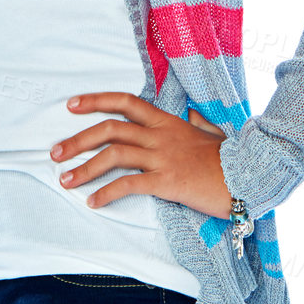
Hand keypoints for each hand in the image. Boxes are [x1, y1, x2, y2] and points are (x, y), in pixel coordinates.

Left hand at [51, 93, 232, 219]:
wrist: (248, 176)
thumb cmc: (229, 158)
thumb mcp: (212, 133)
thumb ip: (197, 123)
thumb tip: (193, 116)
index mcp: (168, 121)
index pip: (126, 102)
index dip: (96, 101)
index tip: (71, 105)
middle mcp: (161, 135)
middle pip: (110, 129)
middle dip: (78, 140)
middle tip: (55, 153)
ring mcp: (163, 157)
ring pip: (114, 155)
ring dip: (84, 168)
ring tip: (65, 181)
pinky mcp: (166, 181)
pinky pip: (129, 185)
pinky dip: (106, 193)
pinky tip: (93, 202)